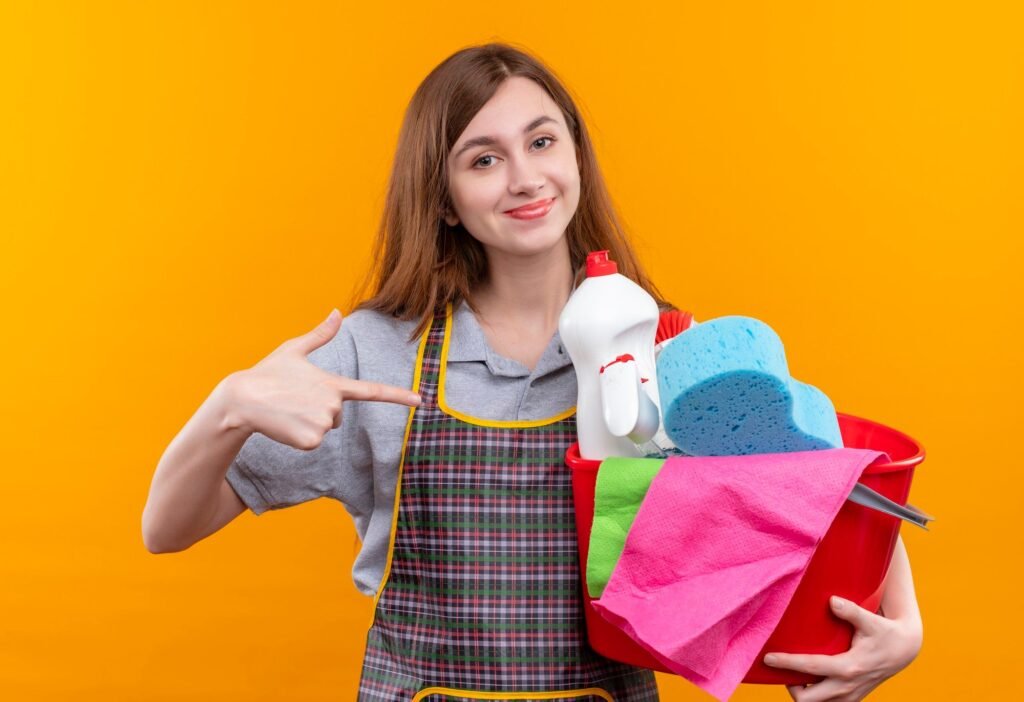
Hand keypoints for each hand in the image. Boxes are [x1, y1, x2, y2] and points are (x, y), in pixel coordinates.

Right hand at [221, 309, 421, 448]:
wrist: (242, 399)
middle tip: (295, 400)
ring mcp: (323, 423)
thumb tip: (337, 311)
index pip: (373, 391)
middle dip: (319, 410)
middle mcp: (333, 404)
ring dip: (308, 423)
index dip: (398, 396)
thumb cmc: (268, 373)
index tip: (420, 401)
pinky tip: (284, 425)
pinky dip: (299, 438)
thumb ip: (320, 335)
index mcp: (334, 384)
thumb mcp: (294, 350)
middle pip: (338, 415)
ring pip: (325, 429)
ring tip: (288, 411)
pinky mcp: (311, 441)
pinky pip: (312, 443)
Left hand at [763, 595, 922, 700]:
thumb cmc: (884, 631)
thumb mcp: (871, 621)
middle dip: (791, 688)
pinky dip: (815, 697)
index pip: (811, 668)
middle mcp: (847, 686)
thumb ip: (852, 611)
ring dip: (802, 694)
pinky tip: (807, 681)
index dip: (787, 663)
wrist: (903, 649)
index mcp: (849, 667)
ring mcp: (850, 695)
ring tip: (793, 674)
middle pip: (808, 699)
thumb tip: (832, 601)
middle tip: (780, 669)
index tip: (768, 658)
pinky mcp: (853, 698)